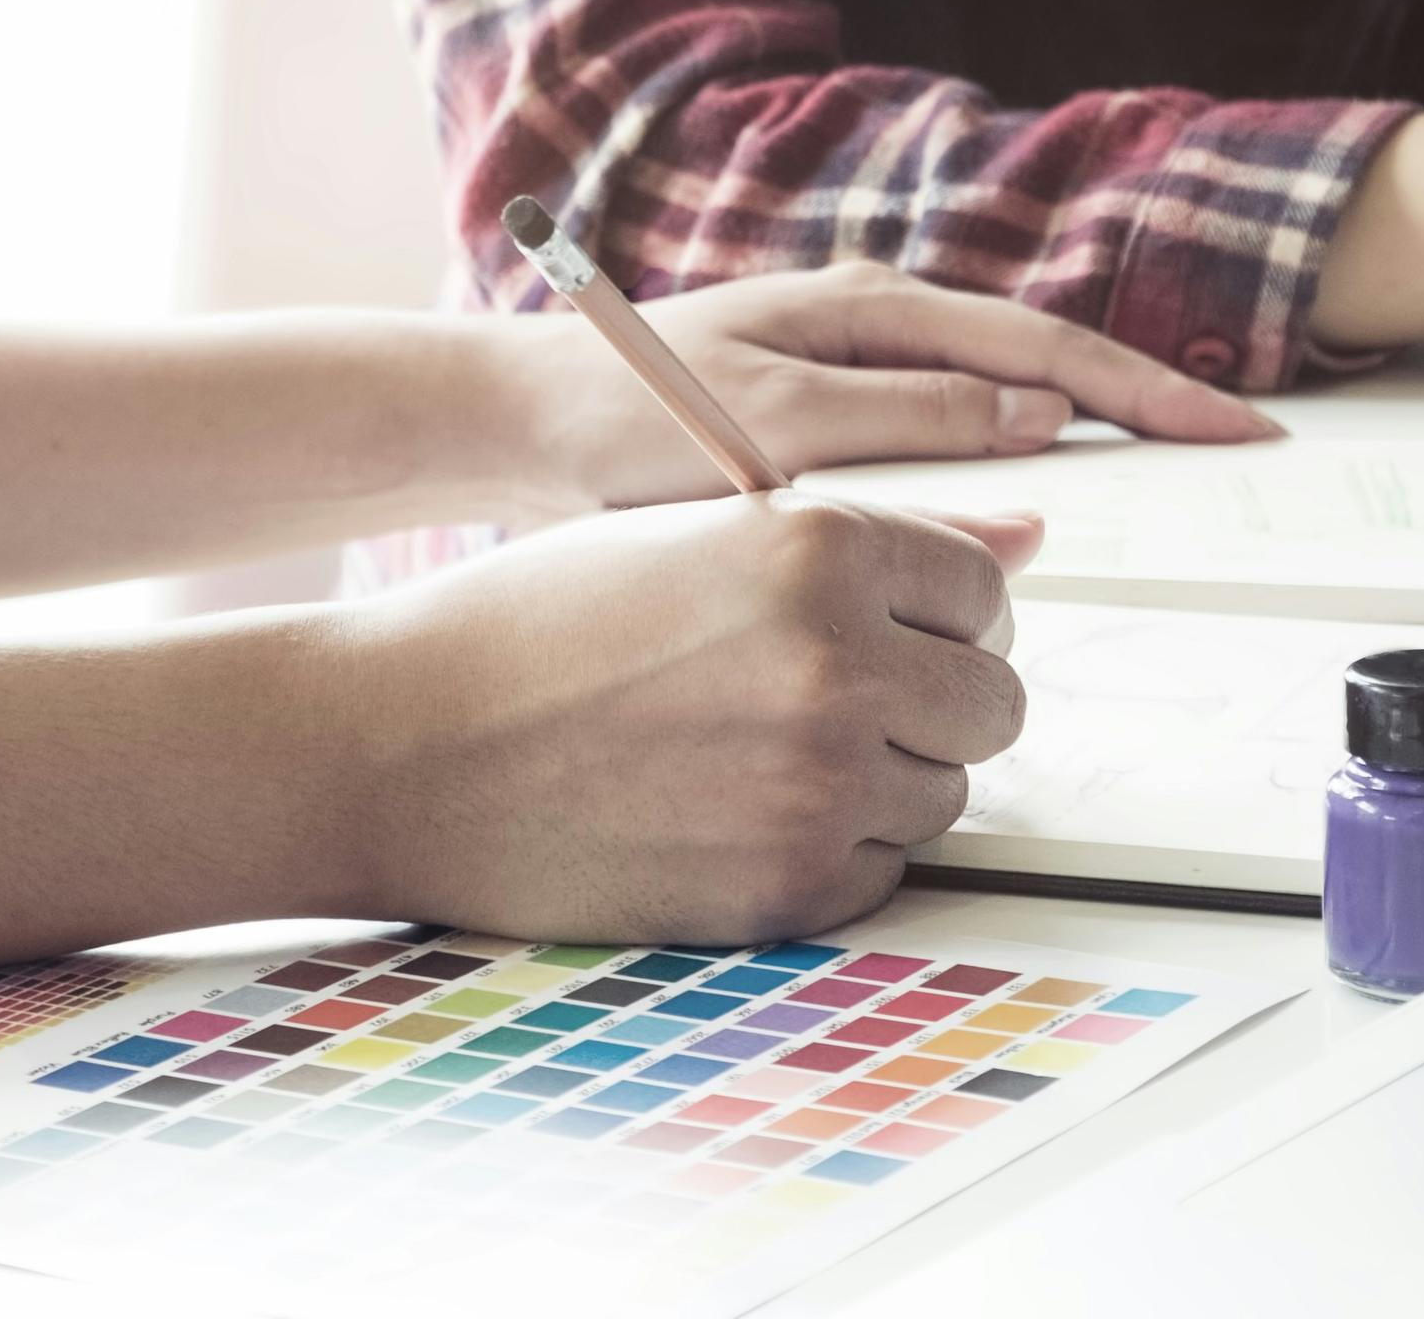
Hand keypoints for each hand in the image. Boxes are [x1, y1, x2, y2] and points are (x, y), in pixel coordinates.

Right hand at [320, 492, 1036, 942]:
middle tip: (834, 700)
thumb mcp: (695, 534)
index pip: (982, 587)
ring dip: (881, 778)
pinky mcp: (788, 888)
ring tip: (757, 753)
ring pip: (943, 790)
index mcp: (818, 549)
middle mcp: (839, 664)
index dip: (933, 611)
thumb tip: (1021, 545)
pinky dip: (832, 850)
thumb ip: (855, 544)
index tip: (886, 628)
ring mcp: (820, 787)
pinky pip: (882, 871)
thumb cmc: (535, 624)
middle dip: (932, 699)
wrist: (402, 745)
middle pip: (993, 700)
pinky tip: (733, 813)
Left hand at [502, 261, 1278, 513]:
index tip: (1233, 427)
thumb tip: (1038, 425)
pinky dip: (1019, 453)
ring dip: (1093, 423)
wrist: (517, 425)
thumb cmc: (622, 421)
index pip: (1042, 348)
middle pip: (1044, 358)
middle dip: (1149, 398)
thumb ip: (905, 424)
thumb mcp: (771, 425)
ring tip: (1184, 464)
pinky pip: (955, 428)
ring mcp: (858, 361)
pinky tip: (1052, 491)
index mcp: (870, 309)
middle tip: (1247, 443)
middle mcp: (875, 321)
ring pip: (1006, 392)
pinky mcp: (836, 411)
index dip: (1145, 392)